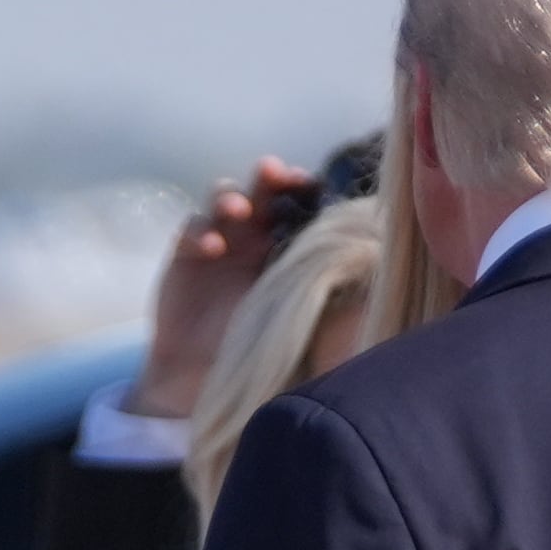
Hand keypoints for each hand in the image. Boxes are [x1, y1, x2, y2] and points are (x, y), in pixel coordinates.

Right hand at [134, 159, 317, 417]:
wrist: (204, 376)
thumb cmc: (260, 350)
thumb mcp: (299, 318)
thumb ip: (323, 291)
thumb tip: (364, 270)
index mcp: (287, 243)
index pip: (299, 201)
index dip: (304, 187)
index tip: (314, 185)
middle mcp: (255, 234)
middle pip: (263, 189)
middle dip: (270, 176)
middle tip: (275, 173)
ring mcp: (220, 238)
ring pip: (224, 197)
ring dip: (231, 197)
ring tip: (238, 210)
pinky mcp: (186, 252)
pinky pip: (192, 229)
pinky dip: (201, 232)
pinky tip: (212, 248)